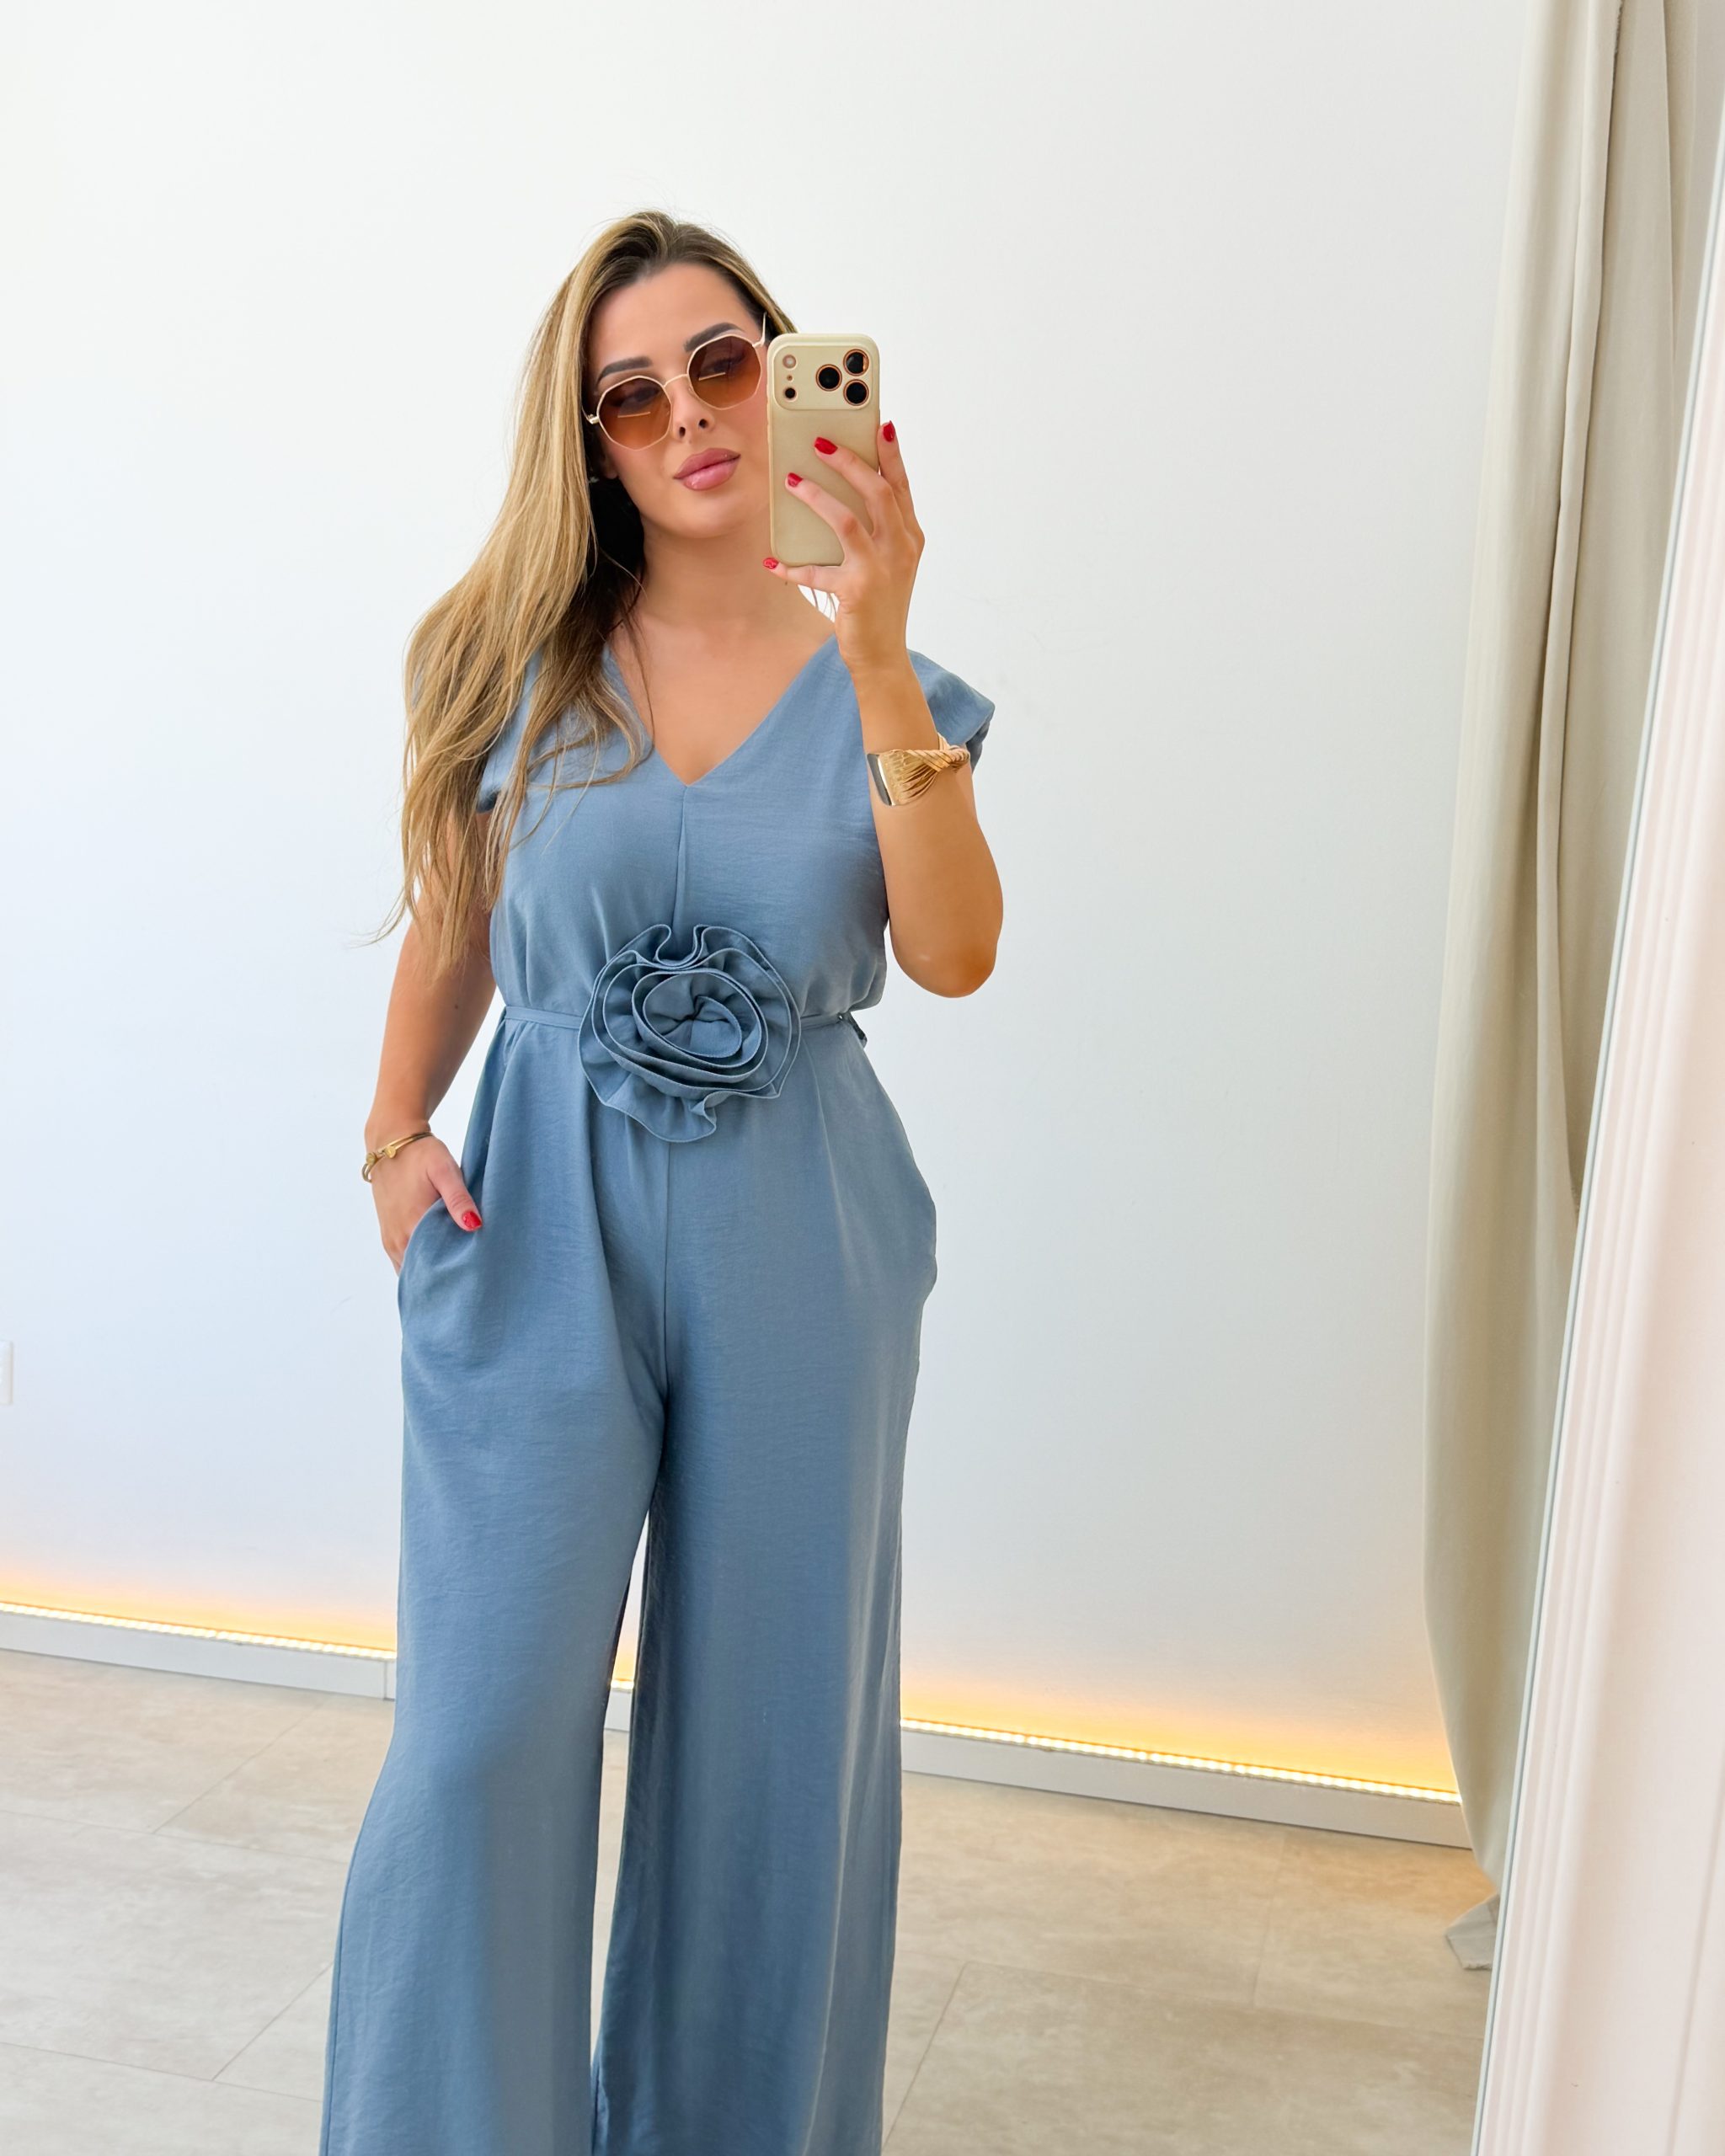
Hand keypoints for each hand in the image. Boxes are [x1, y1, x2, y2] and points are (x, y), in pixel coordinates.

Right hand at [373, 1135, 481, 1271]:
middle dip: (445, 1274)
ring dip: (431, 1269)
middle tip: (470, 1272)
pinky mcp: (388, 1234)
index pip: (436, 1266)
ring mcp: (390, 1239)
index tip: (475, 1271)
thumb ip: (458, 1199)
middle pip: (423, 1271)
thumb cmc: (420, 1154)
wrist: (390, 1142)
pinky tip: (437, 1257)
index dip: (456, 1271)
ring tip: (456, 1266)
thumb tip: (474, 1225)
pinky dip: (418, 1262)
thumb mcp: (444, 1170)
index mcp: (413, 1225)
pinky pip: (403, 1260)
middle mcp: (398, 1239)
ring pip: (411, 1268)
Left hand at [762, 418, 921, 676]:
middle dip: (849, 461)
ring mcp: (881, 569)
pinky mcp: (856, 591)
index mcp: (909, 536)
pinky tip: (773, 563)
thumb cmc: (879, 606)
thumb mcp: (887, 563)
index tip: (879, 422)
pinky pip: (817, 570)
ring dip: (816, 497)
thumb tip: (835, 493)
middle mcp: (900, 548)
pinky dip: (791, 567)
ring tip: (792, 481)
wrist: (884, 658)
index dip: (890, 453)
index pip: (901, 485)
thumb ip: (873, 529)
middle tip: (821, 440)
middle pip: (877, 491)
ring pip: (848, 519)